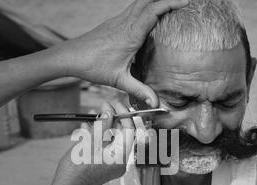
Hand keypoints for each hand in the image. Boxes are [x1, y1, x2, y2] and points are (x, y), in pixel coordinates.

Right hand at [49, 101, 134, 184]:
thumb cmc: (76, 169)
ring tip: (91, 115)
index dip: (123, 115)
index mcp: (121, 157)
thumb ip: (102, 125)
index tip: (114, 104)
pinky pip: (103, 147)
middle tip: (102, 107)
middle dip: (110, 119)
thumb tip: (109, 110)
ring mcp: (111, 164)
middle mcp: (119, 162)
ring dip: (101, 127)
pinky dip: (96, 137)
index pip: (129, 131)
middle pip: (120, 135)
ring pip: (110, 140)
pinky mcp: (102, 165)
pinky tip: (86, 128)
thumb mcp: (90, 142)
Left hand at [63, 0, 188, 107]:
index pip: (153, 10)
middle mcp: (125, 23)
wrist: (71, 57)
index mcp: (131, 34)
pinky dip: (144, 7)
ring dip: (154, 0)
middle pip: (147, 0)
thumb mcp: (118, 80)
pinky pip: (131, 9)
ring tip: (168, 5)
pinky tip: (147, 17)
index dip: (171, 3)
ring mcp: (118, 20)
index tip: (185, 2)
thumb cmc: (93, 66)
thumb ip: (138, 90)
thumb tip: (155, 102)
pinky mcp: (112, 23)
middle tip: (181, 1)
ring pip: (139, 2)